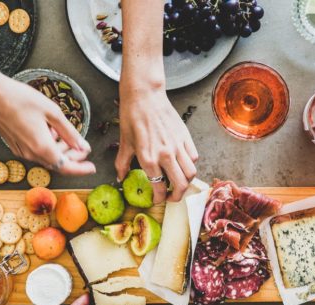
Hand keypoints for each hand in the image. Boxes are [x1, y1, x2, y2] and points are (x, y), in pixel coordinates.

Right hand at [0, 72, 94, 175]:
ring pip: (46, 157)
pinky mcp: (15, 145)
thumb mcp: (52, 112)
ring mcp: (21, 150)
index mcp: (42, 147)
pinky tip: (51, 132)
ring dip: (60, 151)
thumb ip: (69, 132)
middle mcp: (30, 153)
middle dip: (73, 158)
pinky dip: (48, 146)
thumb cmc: (20, 99)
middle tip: (83, 147)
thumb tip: (82, 146)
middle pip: (57, 164)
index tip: (92, 167)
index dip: (81, 169)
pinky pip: (36, 152)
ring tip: (67, 136)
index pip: (66, 167)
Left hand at [115, 83, 198, 202]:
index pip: (160, 187)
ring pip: (191, 173)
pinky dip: (190, 164)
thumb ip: (122, 163)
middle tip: (171, 197)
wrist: (144, 96)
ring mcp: (177, 146)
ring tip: (178, 181)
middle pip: (181, 185)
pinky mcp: (185, 136)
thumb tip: (120, 177)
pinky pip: (193, 157)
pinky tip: (181, 163)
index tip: (157, 199)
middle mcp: (166, 155)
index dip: (159, 198)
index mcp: (149, 159)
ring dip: (186, 181)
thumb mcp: (124, 142)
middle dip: (176, 196)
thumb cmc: (132, 117)